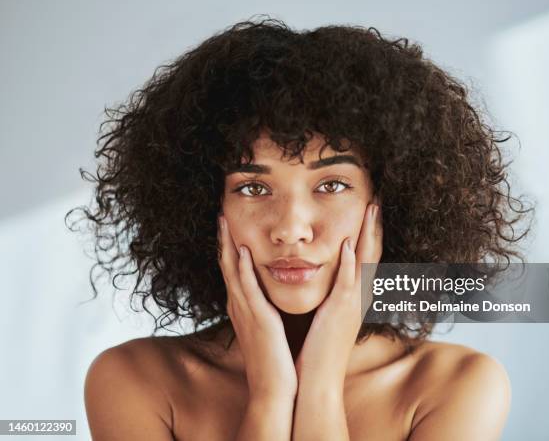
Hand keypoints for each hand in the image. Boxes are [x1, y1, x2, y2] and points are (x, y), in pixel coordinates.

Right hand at [217, 215, 297, 400]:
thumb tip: (266, 298)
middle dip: (223, 239)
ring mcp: (245, 312)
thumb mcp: (265, 329)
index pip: (232, 270)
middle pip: (226, 265)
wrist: (274, 390)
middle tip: (220, 214)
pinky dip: (242, 269)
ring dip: (228, 245)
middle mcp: (239, 306)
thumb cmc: (273, 360)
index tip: (228, 225)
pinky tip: (241, 251)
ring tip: (224, 221)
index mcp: (243, 307)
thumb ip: (262, 310)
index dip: (228, 246)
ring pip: (231, 272)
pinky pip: (247, 290)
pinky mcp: (257, 319)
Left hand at [295, 202, 382, 390]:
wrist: (317, 382)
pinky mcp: (339, 314)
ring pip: (366, 263)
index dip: (369, 234)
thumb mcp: (328, 319)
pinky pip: (348, 284)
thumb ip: (332, 299)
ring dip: (368, 235)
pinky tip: (350, 243)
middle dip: (374, 226)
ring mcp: (352, 306)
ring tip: (371, 209)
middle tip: (377, 200)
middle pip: (372, 255)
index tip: (369, 210)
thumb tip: (328, 284)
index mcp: (354, 298)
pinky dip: (351, 264)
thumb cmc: (318, 351)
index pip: (366, 259)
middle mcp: (358, 299)